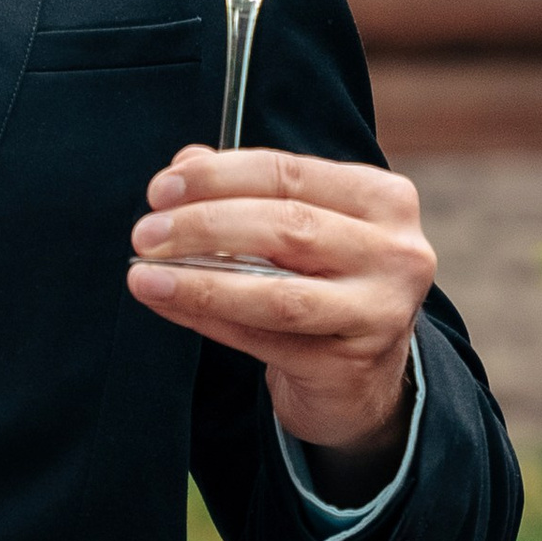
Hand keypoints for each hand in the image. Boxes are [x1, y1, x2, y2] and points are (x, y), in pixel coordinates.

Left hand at [127, 147, 434, 500]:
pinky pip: (266, 340)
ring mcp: (380, 313)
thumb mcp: (296, 226)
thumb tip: (185, 164)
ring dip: (199, 282)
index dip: (217, 176)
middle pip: (285, 227)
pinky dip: (210, 319)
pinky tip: (170, 305)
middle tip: (145, 233)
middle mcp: (396, 253)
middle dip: (204, 226)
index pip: (289, 173)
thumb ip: (245, 190)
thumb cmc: (322, 282)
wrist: (361, 376)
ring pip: (277, 293)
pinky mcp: (350, 366)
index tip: (161, 189)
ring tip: (145, 276)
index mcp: (383, 199)